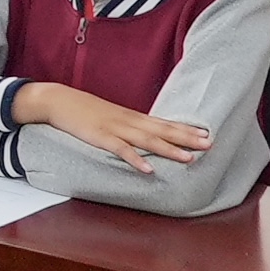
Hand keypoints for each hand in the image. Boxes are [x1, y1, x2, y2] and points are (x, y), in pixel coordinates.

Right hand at [14, 82, 213, 172]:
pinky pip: (121, 150)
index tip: (207, 134)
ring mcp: (116, 129)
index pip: (165, 123)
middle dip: (187, 138)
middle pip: (163, 130)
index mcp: (133, 117)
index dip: (186, 129)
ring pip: (148, 140)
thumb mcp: (113, 117)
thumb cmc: (87, 110)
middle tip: (209, 144)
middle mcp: (129, 121)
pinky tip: (148, 169)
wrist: (60, 101)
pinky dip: (135, 159)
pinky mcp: (100, 137)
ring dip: (169, 149)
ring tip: (188, 158)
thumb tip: (150, 137)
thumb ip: (131, 127)